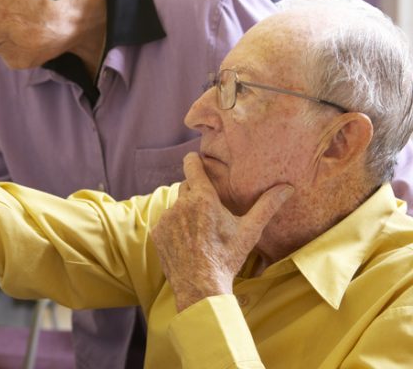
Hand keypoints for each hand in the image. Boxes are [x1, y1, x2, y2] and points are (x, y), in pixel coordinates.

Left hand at [151, 152, 292, 310]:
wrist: (201, 286)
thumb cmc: (228, 257)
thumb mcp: (250, 231)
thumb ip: (266, 206)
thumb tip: (287, 187)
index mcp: (202, 198)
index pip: (192, 166)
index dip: (194, 160)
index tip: (196, 159)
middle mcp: (181, 203)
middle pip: (186, 186)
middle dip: (196, 192)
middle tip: (208, 207)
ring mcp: (166, 218)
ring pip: (176, 206)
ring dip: (185, 211)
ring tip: (200, 230)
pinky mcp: (157, 233)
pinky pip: (166, 223)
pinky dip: (175, 228)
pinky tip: (187, 242)